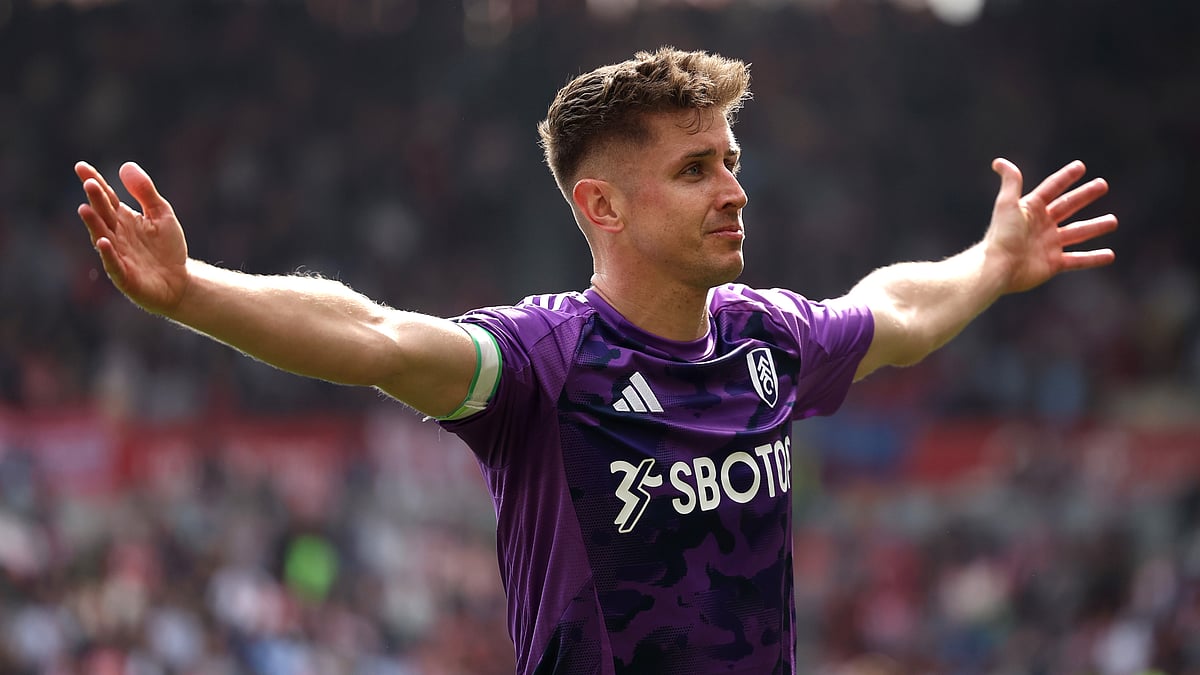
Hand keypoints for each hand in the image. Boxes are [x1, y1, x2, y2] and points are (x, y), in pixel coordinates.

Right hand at [76, 161, 189, 314]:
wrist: (180, 282)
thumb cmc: (167, 248)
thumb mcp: (161, 214)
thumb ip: (145, 192)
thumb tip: (125, 165)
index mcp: (123, 219)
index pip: (106, 198)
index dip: (94, 182)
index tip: (81, 166)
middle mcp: (116, 235)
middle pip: (103, 215)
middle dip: (95, 200)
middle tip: (89, 183)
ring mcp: (118, 255)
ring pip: (102, 237)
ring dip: (94, 225)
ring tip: (85, 209)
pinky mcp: (124, 276)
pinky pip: (113, 264)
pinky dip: (108, 254)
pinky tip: (104, 242)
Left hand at [987, 158, 1117, 293]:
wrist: (998, 267)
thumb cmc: (1002, 234)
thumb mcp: (1007, 204)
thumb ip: (1011, 182)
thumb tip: (999, 162)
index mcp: (1031, 209)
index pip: (1052, 188)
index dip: (1065, 177)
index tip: (1080, 166)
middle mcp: (1041, 225)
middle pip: (1068, 206)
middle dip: (1085, 195)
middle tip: (1103, 185)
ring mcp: (1049, 245)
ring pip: (1077, 233)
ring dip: (1095, 226)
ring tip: (1113, 221)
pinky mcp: (1053, 264)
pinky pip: (1078, 260)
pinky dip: (1093, 258)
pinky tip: (1110, 255)